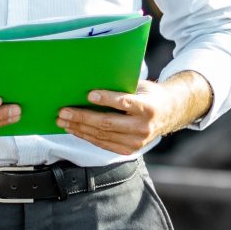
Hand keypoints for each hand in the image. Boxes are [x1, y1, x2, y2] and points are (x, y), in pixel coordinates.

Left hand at [56, 72, 210, 152]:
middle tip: (64, 111)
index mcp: (148, 107)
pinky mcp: (128, 149)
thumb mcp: (141, 86)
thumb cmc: (149, 96)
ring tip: (62, 120)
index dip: (107, 99)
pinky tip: (73, 129)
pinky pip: (102, 143)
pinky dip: (85, 136)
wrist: (168, 114)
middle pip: (107, 123)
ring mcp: (136, 141)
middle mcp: (143, 127)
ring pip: (102, 135)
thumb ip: (122, 87)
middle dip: (82, 117)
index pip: (125, 103)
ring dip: (78, 128)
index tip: (89, 94)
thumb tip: (93, 79)